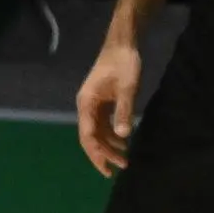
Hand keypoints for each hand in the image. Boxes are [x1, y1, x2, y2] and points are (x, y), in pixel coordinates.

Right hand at [77, 38, 142, 176]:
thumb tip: (124, 135)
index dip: (97, 154)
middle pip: (90, 138)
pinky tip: (123, 141)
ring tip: (124, 158)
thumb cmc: (124, 63)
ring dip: (109, 146)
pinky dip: (112, 134)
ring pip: (97, 132)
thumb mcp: (127, 87)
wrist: (122, 44)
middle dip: (103, 154)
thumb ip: (123, 111)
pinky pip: (103, 124)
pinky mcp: (101, 102)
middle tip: (118, 168)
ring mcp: (93, 105)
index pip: (88, 136)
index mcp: (87, 104)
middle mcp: (86, 107)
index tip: (107, 168)